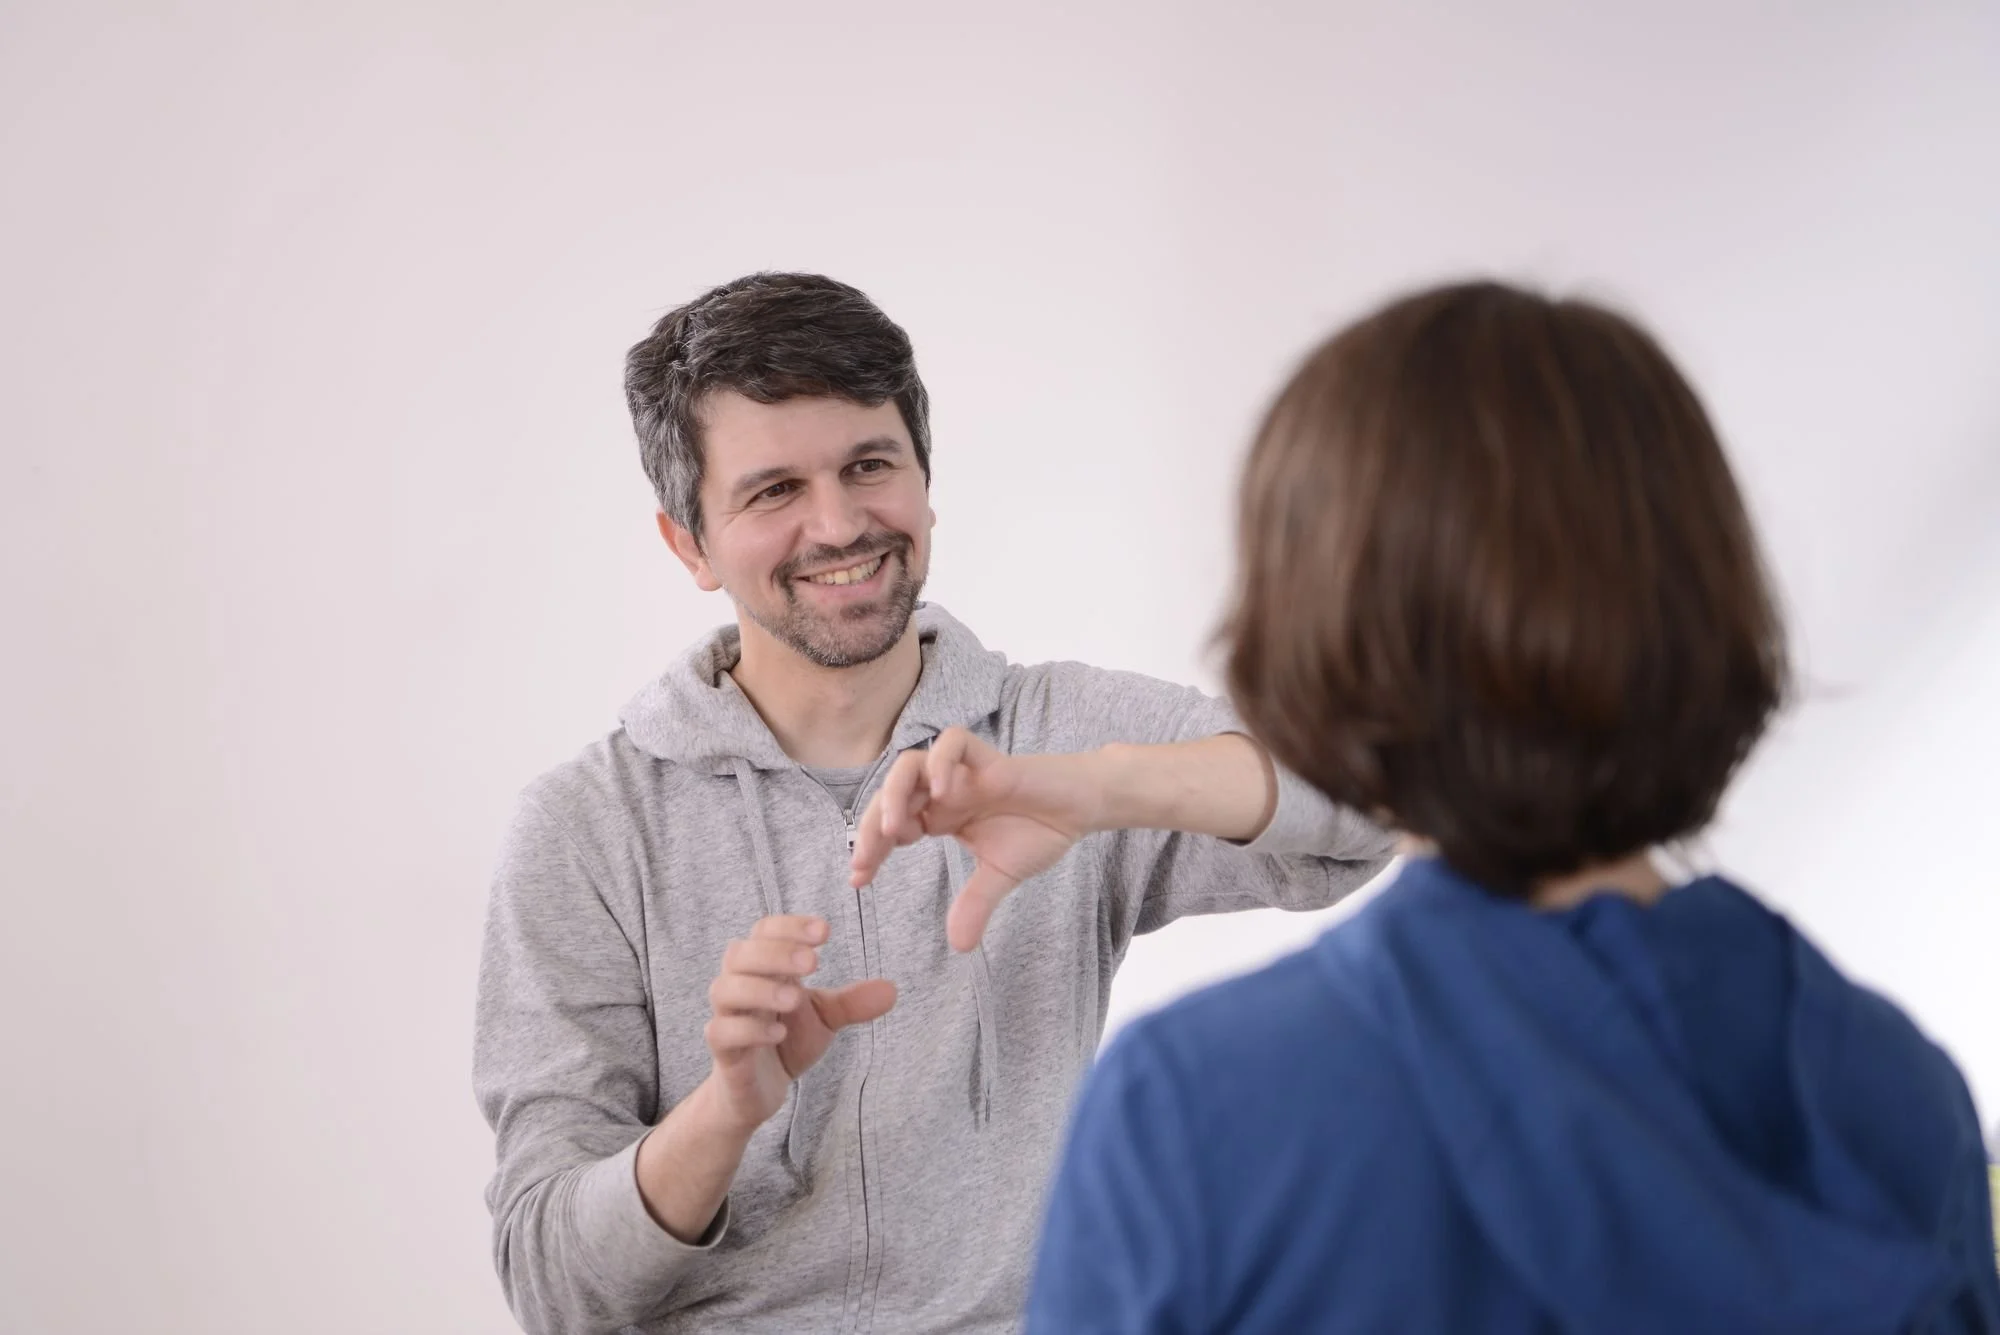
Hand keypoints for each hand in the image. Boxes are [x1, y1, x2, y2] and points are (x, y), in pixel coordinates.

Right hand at [703, 914, 896, 1133]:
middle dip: (775, 953)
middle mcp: (741, 987)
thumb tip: (892, 990)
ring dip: (760, 989)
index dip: (790, 927)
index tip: (824, 931)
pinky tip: (779, 1033)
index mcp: (764, 970)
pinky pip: (721, 1032)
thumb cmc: (786, 1040)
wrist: (758, 1091)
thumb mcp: (824, 1019)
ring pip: (724, 989)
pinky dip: (748, 1029)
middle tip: (813, 962)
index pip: (764, 932)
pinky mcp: (723, 1052)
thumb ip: (851, 1003)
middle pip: (739, 954)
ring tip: (795, 998)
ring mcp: (728, 1018)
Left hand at [849, 727, 1104, 951]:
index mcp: (940, 815)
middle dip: (872, 826)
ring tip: (896, 829)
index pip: (891, 824)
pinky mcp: (989, 758)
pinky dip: (940, 761)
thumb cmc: (1040, 831)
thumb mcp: (1001, 876)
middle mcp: (945, 790)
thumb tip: (959, 947)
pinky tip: (940, 793)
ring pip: (910, 763)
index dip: (871, 848)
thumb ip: (976, 904)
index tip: (859, 880)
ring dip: (895, 793)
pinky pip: (954, 742)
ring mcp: (964, 772)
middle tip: (864, 861)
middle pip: (890, 795)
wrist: (1080, 808)